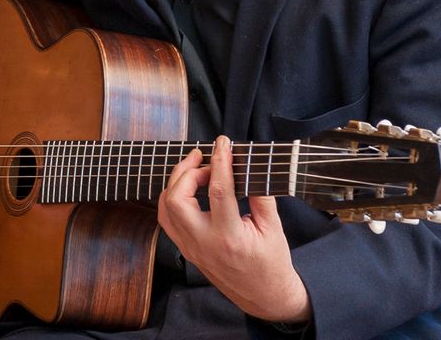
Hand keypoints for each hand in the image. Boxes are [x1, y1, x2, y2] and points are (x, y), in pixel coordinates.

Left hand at [157, 136, 311, 324]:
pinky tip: (186, 187)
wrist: (264, 296)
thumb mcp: (274, 228)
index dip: (220, 162)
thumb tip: (248, 164)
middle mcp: (204, 243)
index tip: (223, 144)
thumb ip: (261, 195)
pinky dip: (171, 198)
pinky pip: (166, 219)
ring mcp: (191, 248)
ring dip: (176, 183)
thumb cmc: (272, 263)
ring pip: (166, 208)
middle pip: (177, 200)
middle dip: (187, 171)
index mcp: (230, 238)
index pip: (218, 192)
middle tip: (205, 158)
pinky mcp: (186, 249)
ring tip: (195, 168)